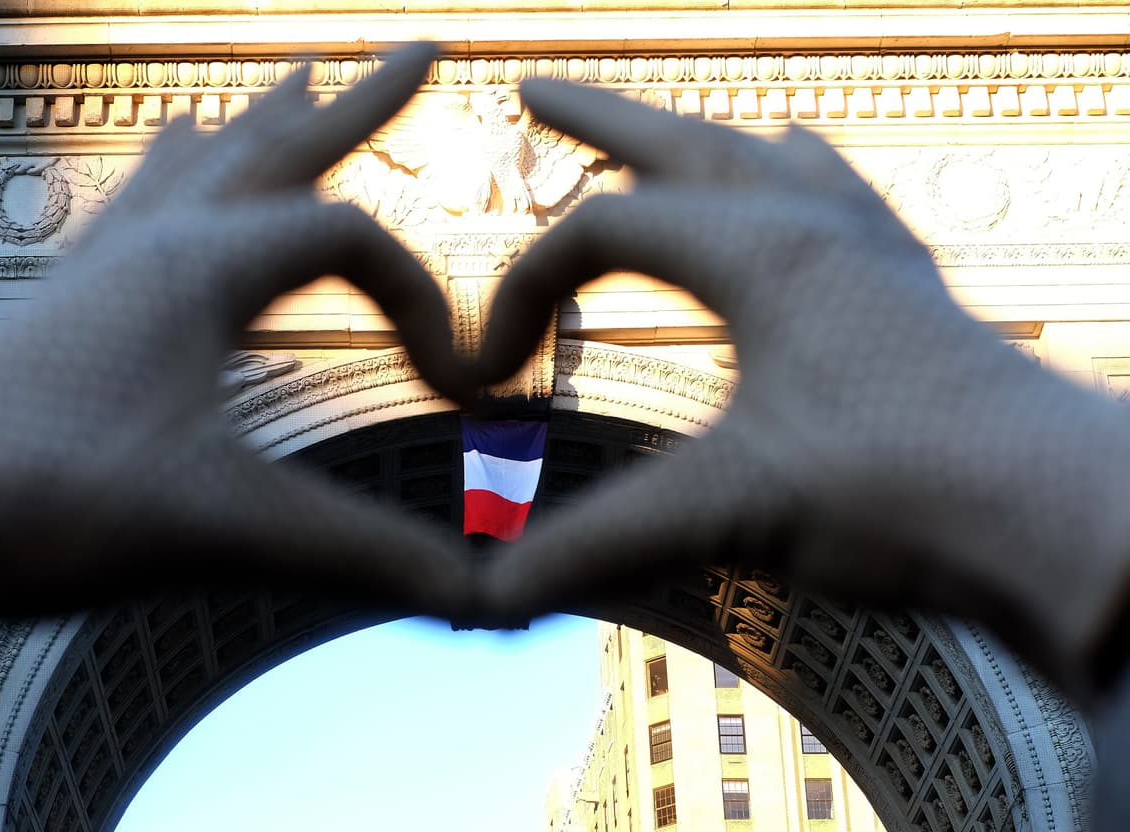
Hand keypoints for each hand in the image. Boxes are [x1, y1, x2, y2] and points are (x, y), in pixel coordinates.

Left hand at [0, 43, 475, 714]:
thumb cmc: (43, 504)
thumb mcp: (226, 526)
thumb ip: (361, 553)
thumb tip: (478, 597)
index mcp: (201, 265)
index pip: (353, 241)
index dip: (425, 304)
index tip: (455, 392)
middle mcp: (153, 245)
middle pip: (278, 152)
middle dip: (358, 105)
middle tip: (416, 50)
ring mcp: (103, 269)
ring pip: (204, 167)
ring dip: (266, 128)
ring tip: (293, 83)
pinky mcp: (69, 307)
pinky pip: (136, 207)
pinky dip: (173, 172)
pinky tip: (164, 155)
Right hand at [475, 79, 1129, 700]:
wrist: (1058, 520)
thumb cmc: (905, 495)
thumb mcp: (729, 508)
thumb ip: (598, 543)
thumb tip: (487, 599)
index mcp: (762, 251)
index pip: (602, 232)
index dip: (526, 292)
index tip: (491, 379)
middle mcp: (818, 228)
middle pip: (684, 145)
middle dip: (600, 121)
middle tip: (536, 92)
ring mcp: (874, 254)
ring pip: (768, 160)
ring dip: (698, 142)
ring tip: (667, 129)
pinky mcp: (911, 294)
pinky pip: (842, 198)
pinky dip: (797, 174)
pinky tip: (803, 167)